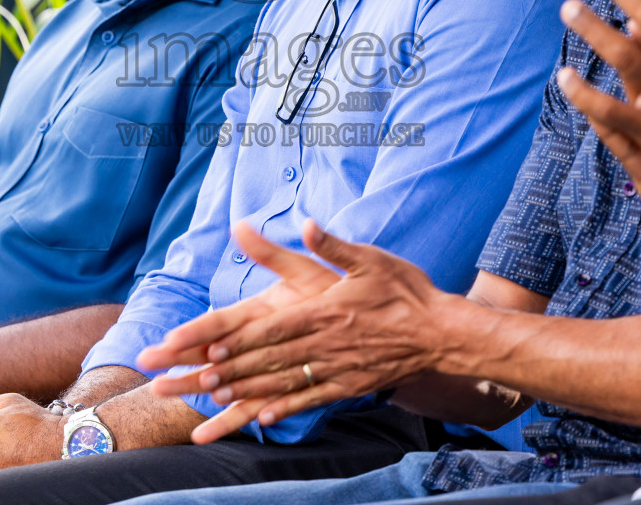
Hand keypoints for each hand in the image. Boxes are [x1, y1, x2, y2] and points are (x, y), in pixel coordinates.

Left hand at [142, 220, 454, 441]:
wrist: (443, 332)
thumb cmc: (406, 290)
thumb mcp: (370, 258)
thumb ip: (333, 245)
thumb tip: (306, 224)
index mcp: (327, 311)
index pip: (276, 327)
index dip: (241, 339)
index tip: (211, 347)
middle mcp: (327, 343)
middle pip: (272, 359)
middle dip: (233, 369)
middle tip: (197, 379)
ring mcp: (339, 367)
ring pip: (286, 382)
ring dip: (249, 390)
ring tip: (218, 397)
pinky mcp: (351, 384)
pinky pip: (313, 399)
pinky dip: (286, 408)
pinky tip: (265, 416)